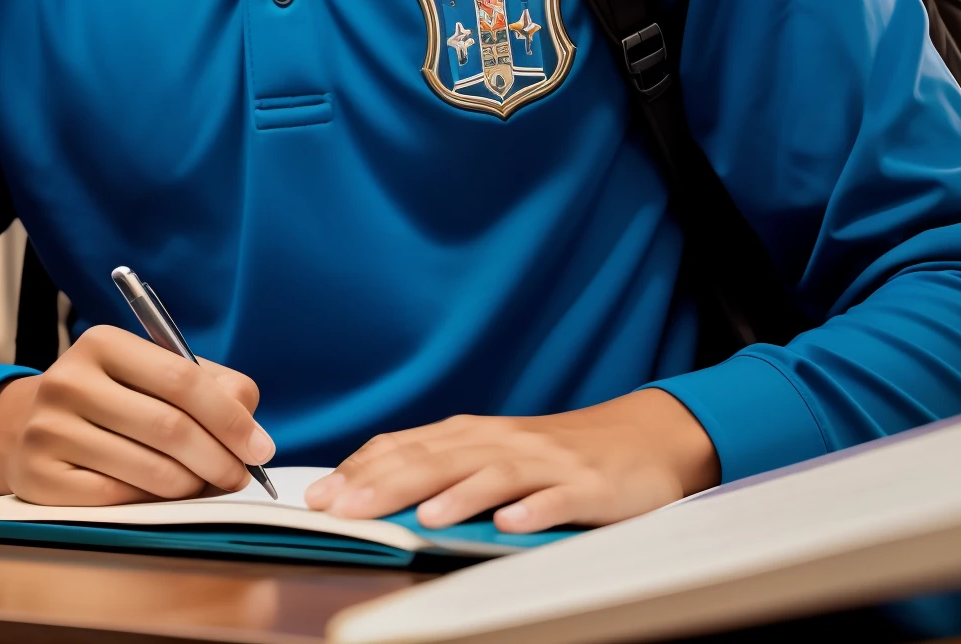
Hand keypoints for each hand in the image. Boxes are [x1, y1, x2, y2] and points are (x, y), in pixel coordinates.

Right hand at [0, 325, 274, 504]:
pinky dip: (151, 503)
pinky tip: (164, 497)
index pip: (182, 379)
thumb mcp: (156, 373)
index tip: (260, 447)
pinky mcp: (37, 477)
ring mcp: (47, 430)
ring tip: (206, 485)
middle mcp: (69, 380)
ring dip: (190, 485)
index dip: (229, 417)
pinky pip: (114, 499)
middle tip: (241, 476)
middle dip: (218, 458)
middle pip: (168, 427)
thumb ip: (211, 387)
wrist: (30, 425)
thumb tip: (252, 430)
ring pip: (146, 470)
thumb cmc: (115, 397)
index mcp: (104, 343)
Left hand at [304, 389, 718, 532]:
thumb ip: (443, 470)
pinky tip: (510, 525)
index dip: (361, 470)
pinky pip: (556, 499)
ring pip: (492, 474)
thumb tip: (371, 492)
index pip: (406, 446)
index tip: (319, 496)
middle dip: (386, 484)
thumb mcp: (495, 456)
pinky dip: (532, 510)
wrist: (642, 438)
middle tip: (344, 509)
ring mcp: (546, 462)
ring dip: (455, 494)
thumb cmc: (558, 455)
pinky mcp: (587, 486)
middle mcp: (502, 441)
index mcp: (473, 435)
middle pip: (437, 459)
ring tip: (420, 518)